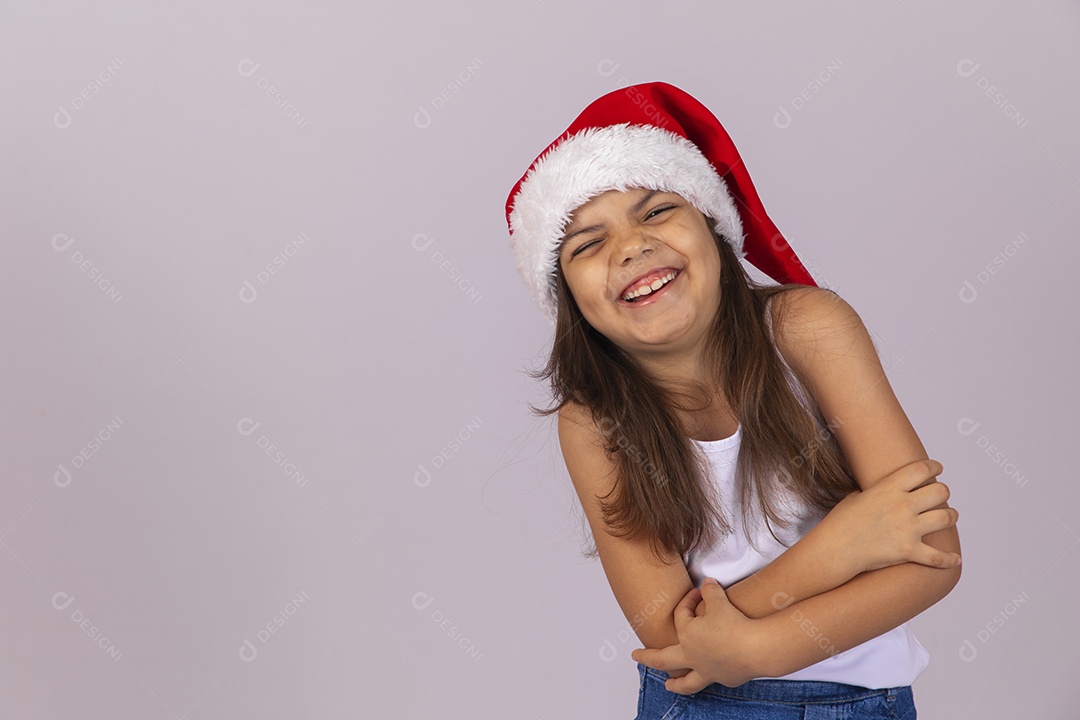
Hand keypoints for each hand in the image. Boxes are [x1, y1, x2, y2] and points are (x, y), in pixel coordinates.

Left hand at [631, 578, 762, 693]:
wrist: (756, 649)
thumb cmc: (734, 625)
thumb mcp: (719, 601)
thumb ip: (711, 591)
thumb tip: (708, 583)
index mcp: (687, 635)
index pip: (681, 615)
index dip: (688, 601)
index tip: (699, 592)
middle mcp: (692, 656)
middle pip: (663, 660)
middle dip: (647, 657)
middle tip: (636, 656)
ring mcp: (707, 670)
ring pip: (686, 682)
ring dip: (675, 684)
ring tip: (668, 686)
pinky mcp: (724, 678)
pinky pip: (712, 679)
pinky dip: (708, 677)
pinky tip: (709, 676)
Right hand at [817, 458, 960, 574]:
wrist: (835, 549)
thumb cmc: (840, 522)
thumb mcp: (854, 496)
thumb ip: (875, 490)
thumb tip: (882, 485)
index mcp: (888, 488)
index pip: (921, 469)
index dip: (934, 466)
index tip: (938, 468)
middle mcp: (902, 506)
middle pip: (940, 491)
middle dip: (943, 492)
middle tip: (940, 495)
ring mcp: (907, 529)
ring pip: (946, 518)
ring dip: (951, 516)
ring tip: (950, 517)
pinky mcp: (908, 551)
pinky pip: (937, 557)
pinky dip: (949, 560)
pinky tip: (955, 559)